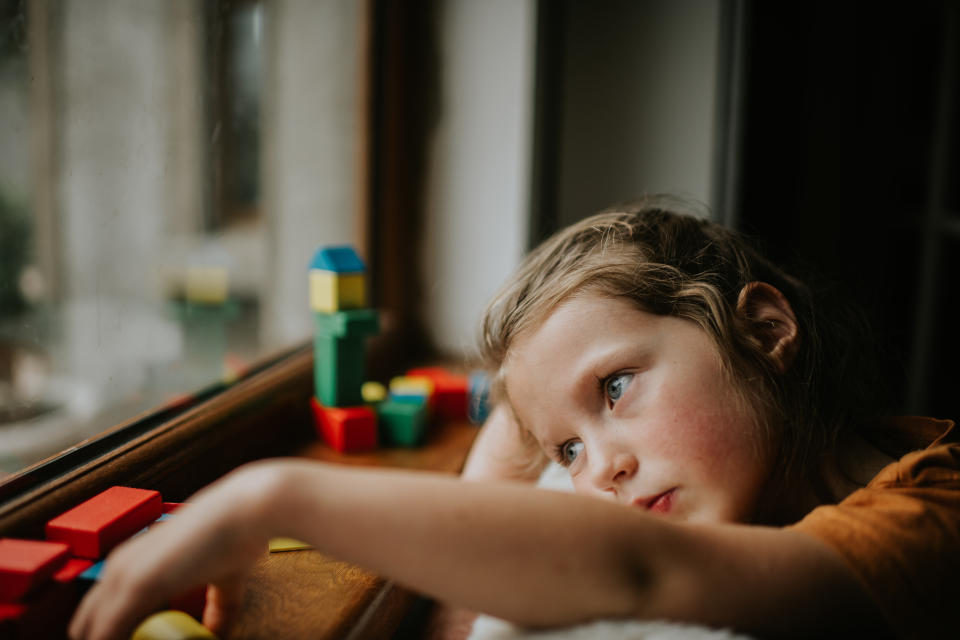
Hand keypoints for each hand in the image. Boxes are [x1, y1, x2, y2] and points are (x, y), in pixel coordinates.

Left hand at [68, 463, 282, 639]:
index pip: (98, 615)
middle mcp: (118, 568)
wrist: (246, 512)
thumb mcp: (222, 579)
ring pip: (90, 633)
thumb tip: (216, 635)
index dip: (115, 637)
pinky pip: (107, 636)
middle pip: (84, 629)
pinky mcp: (135, 587)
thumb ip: (215, 609)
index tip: (148, 639)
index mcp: (132, 563)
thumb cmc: (238, 535)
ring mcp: (122, 576)